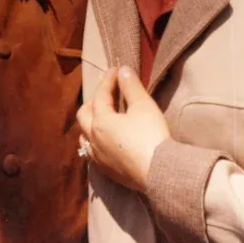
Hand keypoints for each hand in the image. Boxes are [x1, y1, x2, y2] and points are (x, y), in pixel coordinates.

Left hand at [76, 66, 170, 192]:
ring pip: (85, 136)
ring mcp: (98, 157)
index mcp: (100, 121)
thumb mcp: (143, 106)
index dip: (108, 80)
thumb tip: (123, 70)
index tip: (116, 69)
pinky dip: (94, 141)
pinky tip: (103, 142)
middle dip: (94, 99)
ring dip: (90, 122)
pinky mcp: (107, 171)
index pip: (100, 95)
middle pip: (84, 114)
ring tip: (100, 116)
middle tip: (107, 91)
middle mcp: (94, 139)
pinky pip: (92, 153)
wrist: (159, 172)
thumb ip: (131, 86)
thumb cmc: (150, 135)